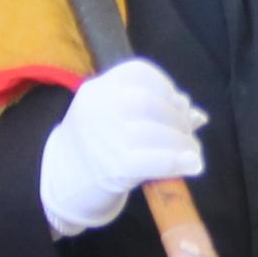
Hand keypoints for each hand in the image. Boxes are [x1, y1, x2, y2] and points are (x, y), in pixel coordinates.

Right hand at [36, 58, 207, 238]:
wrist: (60, 183)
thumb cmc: (96, 147)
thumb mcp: (116, 120)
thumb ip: (154, 112)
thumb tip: (196, 115)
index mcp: (97, 89)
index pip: (139, 73)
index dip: (167, 87)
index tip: (179, 104)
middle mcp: (96, 107)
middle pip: (150, 102)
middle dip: (177, 117)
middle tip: (188, 133)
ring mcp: (103, 137)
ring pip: (155, 132)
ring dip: (184, 143)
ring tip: (192, 152)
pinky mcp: (113, 168)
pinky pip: (154, 160)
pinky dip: (178, 162)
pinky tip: (192, 166)